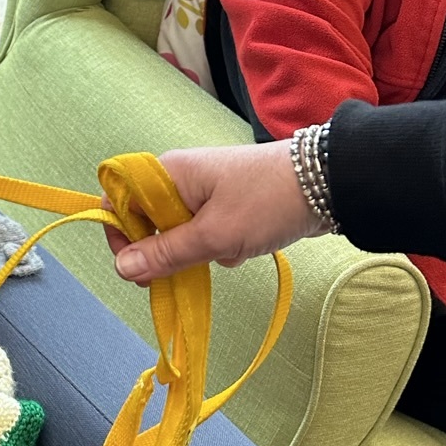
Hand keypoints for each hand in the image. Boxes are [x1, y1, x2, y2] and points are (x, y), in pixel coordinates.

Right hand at [104, 141, 323, 285]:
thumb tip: (121, 268)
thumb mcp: (213, 235)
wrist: (328, 185)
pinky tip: (242, 249)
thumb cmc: (266, 202)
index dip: (120, 236)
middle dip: (165, 250)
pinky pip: (205, 231)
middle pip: (147, 220)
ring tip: (226, 253)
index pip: (118, 201)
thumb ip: (165, 254)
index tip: (139, 267)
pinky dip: (219, 246)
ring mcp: (204, 190)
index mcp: (167, 173)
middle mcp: (179, 177)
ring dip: (197, 251)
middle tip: (183, 271)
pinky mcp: (227, 203)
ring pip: (178, 231)